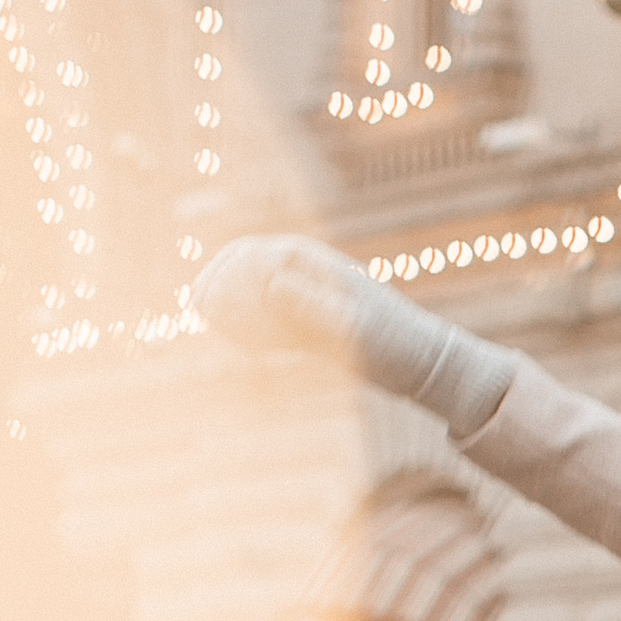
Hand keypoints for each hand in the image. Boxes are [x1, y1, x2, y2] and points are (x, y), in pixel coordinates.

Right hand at [191, 233, 512, 433]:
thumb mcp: (353, 327)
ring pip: (256, 292)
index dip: (226, 275)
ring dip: (232, 305)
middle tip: (197, 306)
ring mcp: (311, 299)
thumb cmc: (393, 342)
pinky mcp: (315, 324)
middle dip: (221, 284)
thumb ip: (310, 306)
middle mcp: (310, 276)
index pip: (256, 255)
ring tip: (209, 320)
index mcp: (316, 265)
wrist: (423, 365)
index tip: (207, 300)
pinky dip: (254, 328)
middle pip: (249, 266)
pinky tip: (241, 344)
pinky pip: (274, 318)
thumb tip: (270, 285)